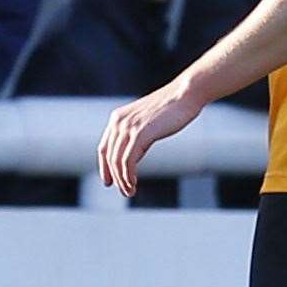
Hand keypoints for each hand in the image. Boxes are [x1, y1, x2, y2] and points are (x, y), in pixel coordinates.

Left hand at [97, 81, 205, 197]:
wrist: (183, 95)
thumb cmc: (170, 109)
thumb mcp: (146, 123)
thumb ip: (135, 137)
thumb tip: (130, 160)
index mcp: (117, 118)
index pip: (104, 147)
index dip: (104, 167)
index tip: (108, 181)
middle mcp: (119, 121)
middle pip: (110, 156)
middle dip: (115, 177)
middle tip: (125, 191)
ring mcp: (128, 127)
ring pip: (117, 161)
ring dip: (122, 180)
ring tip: (130, 191)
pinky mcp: (140, 133)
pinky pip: (128, 161)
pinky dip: (128, 175)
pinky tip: (133, 183)